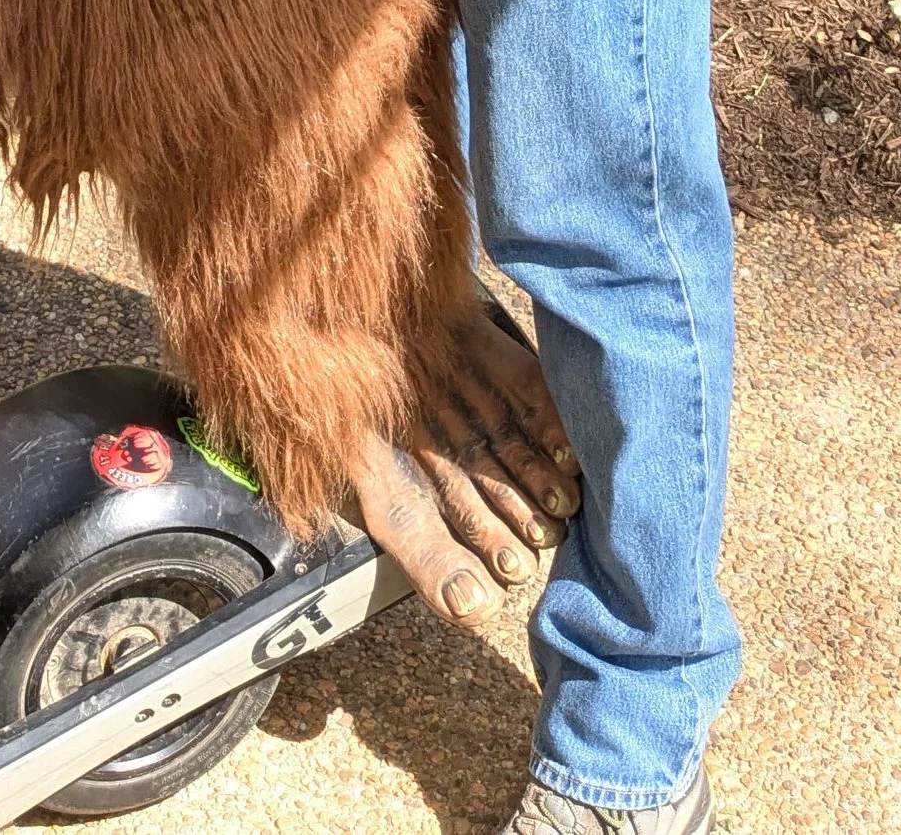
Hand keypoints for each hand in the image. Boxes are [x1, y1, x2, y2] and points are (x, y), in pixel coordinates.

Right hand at [350, 306, 580, 620]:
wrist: (331, 287)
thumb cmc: (331, 391)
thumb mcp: (369, 484)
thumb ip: (420, 550)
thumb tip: (472, 613)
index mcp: (382, 453)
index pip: (442, 507)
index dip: (480, 541)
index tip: (512, 577)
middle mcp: (422, 417)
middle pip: (479, 475)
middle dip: (515, 513)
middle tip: (547, 542)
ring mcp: (449, 374)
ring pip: (506, 435)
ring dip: (538, 473)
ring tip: (565, 507)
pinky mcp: (473, 334)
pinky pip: (520, 382)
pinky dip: (547, 417)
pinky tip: (569, 451)